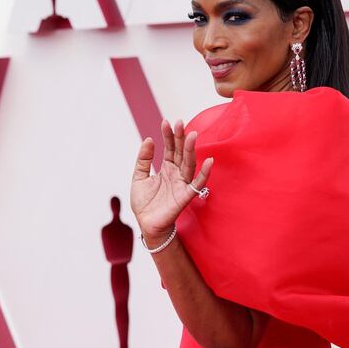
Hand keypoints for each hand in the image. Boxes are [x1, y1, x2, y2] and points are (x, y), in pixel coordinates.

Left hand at [130, 118, 213, 240]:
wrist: (146, 224)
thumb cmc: (144, 204)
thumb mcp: (138, 177)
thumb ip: (144, 159)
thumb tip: (149, 139)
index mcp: (166, 169)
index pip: (170, 148)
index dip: (168, 136)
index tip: (166, 122)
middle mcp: (176, 174)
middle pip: (181, 153)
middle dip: (181, 138)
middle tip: (180, 123)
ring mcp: (182, 184)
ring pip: (189, 164)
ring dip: (191, 150)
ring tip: (192, 135)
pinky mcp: (185, 196)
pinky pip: (198, 183)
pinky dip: (204, 173)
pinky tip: (210, 161)